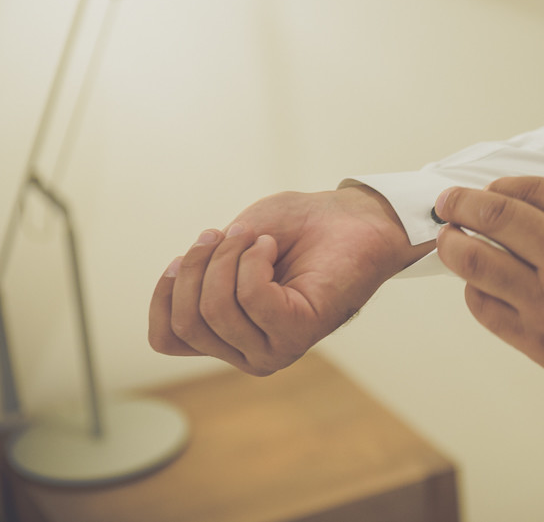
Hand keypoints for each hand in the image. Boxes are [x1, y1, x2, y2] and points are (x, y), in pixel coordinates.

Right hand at [148, 186, 431, 375]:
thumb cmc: (295, 229)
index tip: (182, 255)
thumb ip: (199, 274)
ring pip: (215, 309)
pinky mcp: (299, 333)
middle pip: (187, 321)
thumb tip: (175, 287)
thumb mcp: (228, 245)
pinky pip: (251, 297)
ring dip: (227, 257)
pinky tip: (272, 247)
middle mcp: (248, 352)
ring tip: (256, 236)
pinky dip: (253, 261)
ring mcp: (274, 349)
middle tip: (230, 233)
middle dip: (197, 266)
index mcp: (228, 337)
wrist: (351, 219)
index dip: (163, 293)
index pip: (166, 338)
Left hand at [433, 177, 543, 418]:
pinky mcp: (537, 339)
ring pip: (476, 260)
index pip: (528, 189)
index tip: (481, 192)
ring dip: (452, 244)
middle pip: (495, 216)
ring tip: (448, 240)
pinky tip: (478, 284)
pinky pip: (482, 306)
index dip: (493, 188)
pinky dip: (472, 289)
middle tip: (446, 204)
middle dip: (459, 204)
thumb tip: (507, 200)